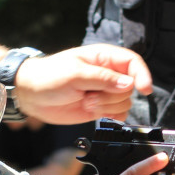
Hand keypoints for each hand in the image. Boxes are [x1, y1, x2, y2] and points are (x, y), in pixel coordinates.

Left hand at [14, 44, 153, 124]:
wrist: (30, 94)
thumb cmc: (48, 76)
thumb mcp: (75, 74)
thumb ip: (103, 78)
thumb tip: (129, 84)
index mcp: (103, 57)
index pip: (133, 62)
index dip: (142, 75)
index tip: (144, 89)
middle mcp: (107, 74)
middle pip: (129, 87)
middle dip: (112, 96)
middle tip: (89, 96)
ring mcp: (104, 91)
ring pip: (124, 102)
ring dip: (107, 107)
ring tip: (85, 102)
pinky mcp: (99, 107)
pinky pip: (118, 114)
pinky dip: (110, 116)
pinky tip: (94, 113)